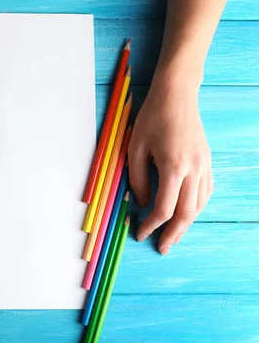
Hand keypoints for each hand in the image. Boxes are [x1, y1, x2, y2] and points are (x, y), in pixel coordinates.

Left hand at [128, 75, 212, 254]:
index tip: (140, 233)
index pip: (164, 209)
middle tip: (161, 248)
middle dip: (173, 234)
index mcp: (174, 168)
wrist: (176, 94)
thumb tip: (142, 203)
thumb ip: (137, 179)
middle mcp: (194, 169)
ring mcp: (204, 165)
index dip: (151, 226)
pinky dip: (196, 207)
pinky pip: (206, 192)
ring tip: (173, 237)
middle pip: (186, 213)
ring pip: (199, 205)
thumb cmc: (152, 118)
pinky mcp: (207, 160)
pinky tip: (187, 214)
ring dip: (187, 224)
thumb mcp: (135, 149)